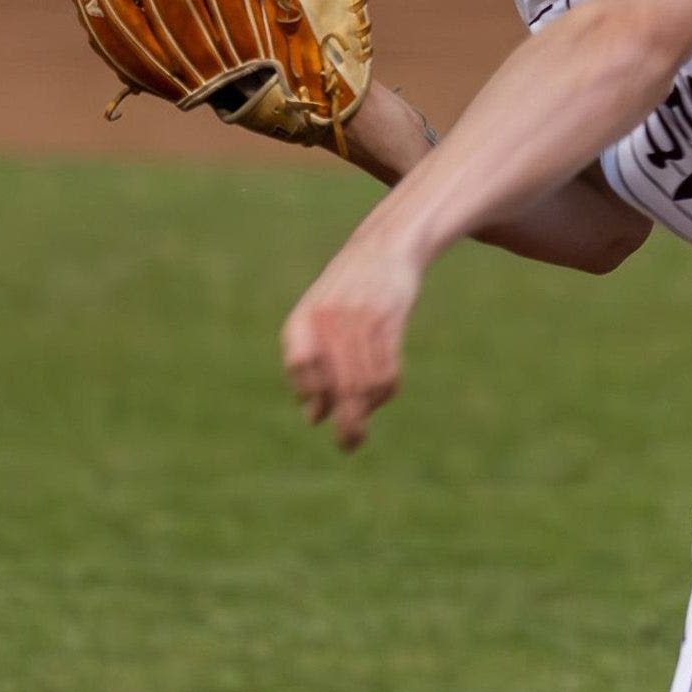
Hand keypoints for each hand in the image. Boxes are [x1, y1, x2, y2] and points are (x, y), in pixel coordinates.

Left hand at [280, 230, 426, 450]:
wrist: (386, 247)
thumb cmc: (347, 292)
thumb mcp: (318, 318)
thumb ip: (311, 365)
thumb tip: (314, 418)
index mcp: (305, 318)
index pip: (301, 364)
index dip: (310, 391)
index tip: (318, 412)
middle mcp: (330, 317)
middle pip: (337, 382)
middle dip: (345, 420)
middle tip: (349, 445)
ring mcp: (361, 318)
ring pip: (365, 381)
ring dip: (367, 408)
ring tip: (365, 421)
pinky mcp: (390, 320)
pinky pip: (388, 369)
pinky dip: (386, 391)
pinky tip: (381, 395)